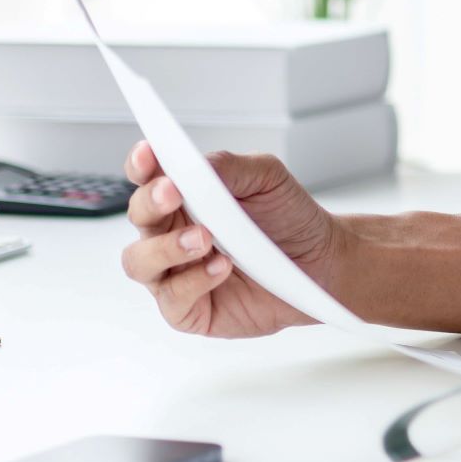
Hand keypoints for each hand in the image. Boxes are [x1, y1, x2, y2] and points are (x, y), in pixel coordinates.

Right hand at [119, 141, 341, 337]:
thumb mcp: (267, 177)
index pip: (148, 178)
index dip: (141, 165)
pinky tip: (223, 266)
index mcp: (183, 197)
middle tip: (172, 192)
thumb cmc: (287, 217)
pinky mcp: (189, 309)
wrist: (321, 260)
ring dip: (166, 247)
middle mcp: (171, 234)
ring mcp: (176, 273)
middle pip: (140, 217)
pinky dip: (195, 281)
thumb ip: (228, 167)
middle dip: (150, 203)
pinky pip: (174, 298)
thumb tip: (193, 164)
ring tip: (204, 238)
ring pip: (140, 262)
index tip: (147, 152)